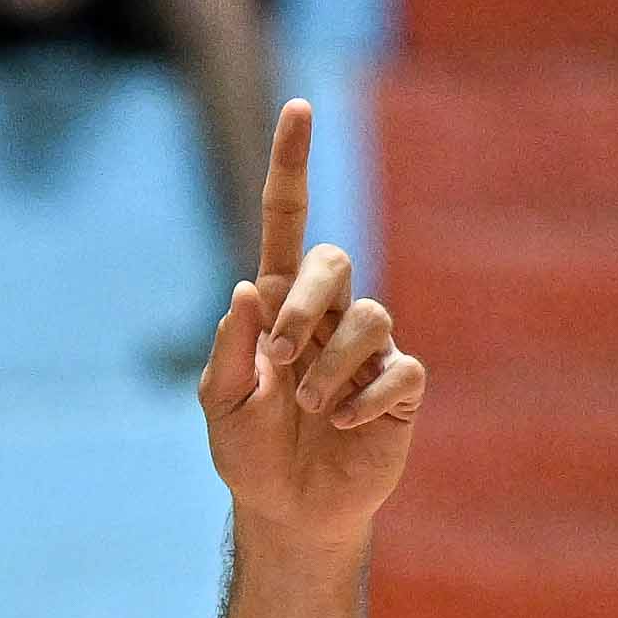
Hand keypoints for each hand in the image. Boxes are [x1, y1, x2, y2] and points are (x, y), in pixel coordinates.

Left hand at [197, 102, 424, 554]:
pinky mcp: (399, 386)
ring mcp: (368, 347)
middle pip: (334, 261)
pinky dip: (363, 400)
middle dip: (305, 306)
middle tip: (279, 361)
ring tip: (308, 412)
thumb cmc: (249, 452)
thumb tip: (247, 290)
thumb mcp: (218, 404)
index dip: (291, 164)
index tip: (298, 107)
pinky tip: (343, 426)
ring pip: (369, 317)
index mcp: (278, 305)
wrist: (287, 510)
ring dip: (329, 369)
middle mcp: (328, 314)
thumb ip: (228, 348)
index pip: (286, 220)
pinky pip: (397, 370)